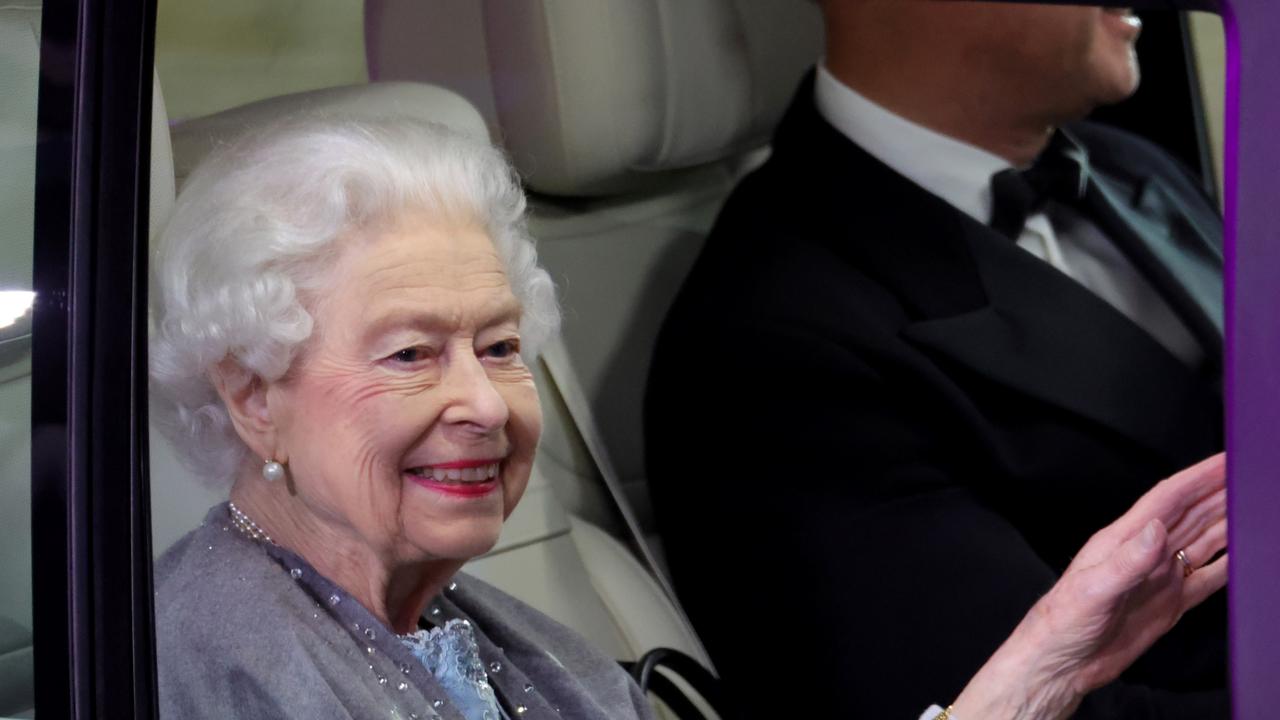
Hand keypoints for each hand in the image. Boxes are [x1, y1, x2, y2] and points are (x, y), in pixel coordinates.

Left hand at [950, 453, 1227, 719]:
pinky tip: (1245, 556)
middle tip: (1254, 477)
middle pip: (1191, 515)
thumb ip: (1127, 561)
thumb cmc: (1063, 621)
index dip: (1197, 477)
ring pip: (1203, 542)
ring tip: (1258, 508)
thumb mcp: (1093, 590)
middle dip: (1221, 494)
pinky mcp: (1169, 604)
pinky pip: (1205, 579)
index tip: (1226, 461)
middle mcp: (1146, 553)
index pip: (1168, 499)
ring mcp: (1160, 578)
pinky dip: (1227, 566)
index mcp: (1124, 540)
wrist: (1062, 663)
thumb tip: (1156, 529)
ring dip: (1228, 524)